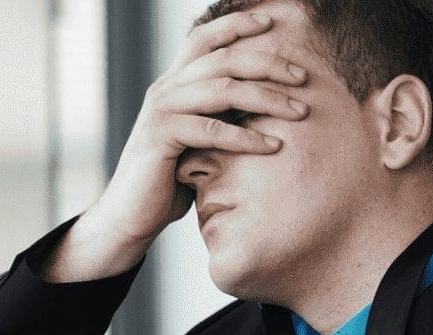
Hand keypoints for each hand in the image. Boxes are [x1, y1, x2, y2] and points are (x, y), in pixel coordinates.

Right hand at [41, 8, 312, 281]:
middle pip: (223, 58)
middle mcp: (165, 88)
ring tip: (299, 111)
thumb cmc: (169, 180)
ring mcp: (161, 110)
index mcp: (173, 83)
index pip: (203, 39)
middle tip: (303, 76)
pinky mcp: (161, 137)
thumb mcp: (197, 139)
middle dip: (268, 63)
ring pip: (222, 89)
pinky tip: (273, 146)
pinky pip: (212, 130)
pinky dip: (246, 138)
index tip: (272, 21)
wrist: (129, 216)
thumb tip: (264, 104)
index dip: (236, 24)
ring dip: (267, 98)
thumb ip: (219, 115)